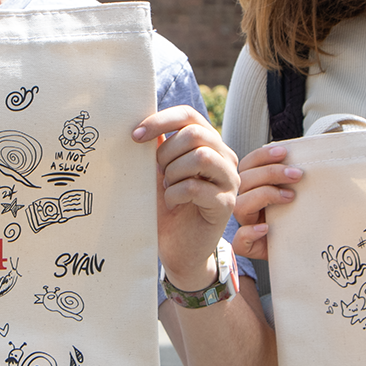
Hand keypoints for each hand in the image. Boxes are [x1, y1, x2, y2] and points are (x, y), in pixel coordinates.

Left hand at [132, 106, 237, 290]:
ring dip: (173, 173)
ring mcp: (230, 181)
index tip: (135, 136)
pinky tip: (171, 203)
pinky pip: (195, 187)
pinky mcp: (227, 204)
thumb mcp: (160, 173)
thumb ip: (158, 148)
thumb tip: (142, 123)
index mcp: (210, 144)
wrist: (178, 249)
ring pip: (201, 157)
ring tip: (167, 189)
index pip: (188, 115)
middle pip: (195, 133)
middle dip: (166, 153)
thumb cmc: (167, 208)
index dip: (161, 121)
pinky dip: (174, 194)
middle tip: (158, 174)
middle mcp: (226, 158)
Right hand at [229, 144, 302, 261]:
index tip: (284, 152)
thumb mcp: (298, 194)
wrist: (300, 249)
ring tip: (289, 197)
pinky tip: (266, 228)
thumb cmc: (297, 218)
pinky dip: (250, 232)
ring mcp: (246, 224)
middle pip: (245, 180)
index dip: (263, 156)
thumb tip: (311, 155)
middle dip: (271, 173)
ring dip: (264, 196)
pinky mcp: (248, 246)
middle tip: (297, 174)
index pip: (248, 165)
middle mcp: (246, 203)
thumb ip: (294, 177)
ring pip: (241, 205)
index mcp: (253, 187)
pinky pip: (239, 240)